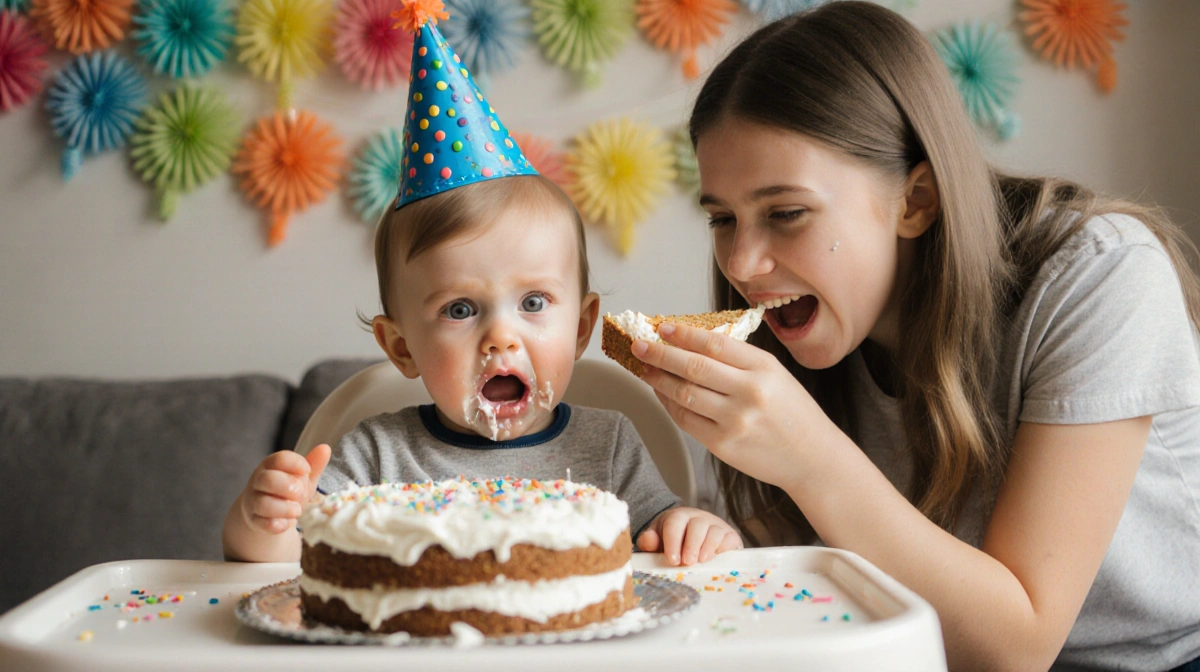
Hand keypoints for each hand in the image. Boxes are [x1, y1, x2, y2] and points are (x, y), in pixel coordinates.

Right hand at [238, 445, 330, 534]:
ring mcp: (253, 501)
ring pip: (262, 503)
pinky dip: (277, 525)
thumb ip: (313, 465)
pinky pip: (261, 523)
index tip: (307, 471)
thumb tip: (325, 448)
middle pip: (267, 479)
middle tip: (301, 493)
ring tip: (297, 511)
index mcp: (271, 465)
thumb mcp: (302, 477)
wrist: (266, 511)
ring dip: (284, 508)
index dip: (296, 464)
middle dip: (288, 486)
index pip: (279, 458)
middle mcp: (259, 481)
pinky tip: (287, 523)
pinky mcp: (253, 520)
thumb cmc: (287, 490)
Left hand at [631, 322, 836, 491]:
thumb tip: (691, 342)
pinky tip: (661, 393)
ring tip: (644, 368)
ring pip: (684, 394)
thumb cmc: (793, 413)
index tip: (662, 327)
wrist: (812, 458)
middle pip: (693, 367)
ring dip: (658, 379)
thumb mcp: (776, 375)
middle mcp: (750, 393)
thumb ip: (739, 360)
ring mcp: (735, 421)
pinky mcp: (723, 445)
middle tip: (639, 345)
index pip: (715, 345)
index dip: (683, 334)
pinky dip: (669, 404)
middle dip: (660, 354)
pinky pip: (686, 420)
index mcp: (764, 368)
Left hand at [637, 507, 742, 565]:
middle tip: (687, 562)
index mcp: (679, 517)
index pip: (675, 523)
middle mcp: (699, 518)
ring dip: (707, 547)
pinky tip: (716, 559)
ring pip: (714, 531)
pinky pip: (729, 539)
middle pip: (696, 526)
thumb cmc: (674, 543)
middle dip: (691, 545)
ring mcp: (716, 525)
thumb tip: (647, 539)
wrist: (694, 539)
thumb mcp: (658, 541)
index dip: (673, 541)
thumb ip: (650, 542)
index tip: (672, 560)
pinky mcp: (729, 535)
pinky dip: (724, 549)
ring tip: (701, 561)